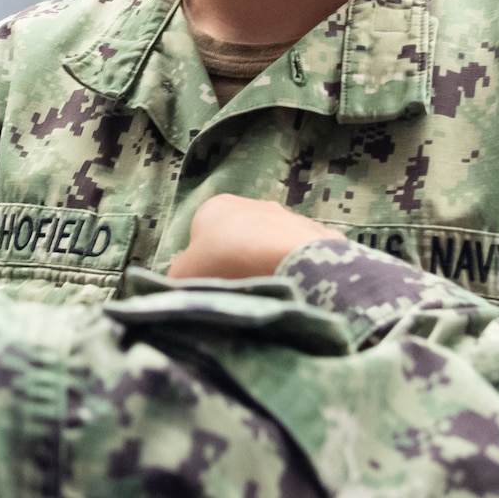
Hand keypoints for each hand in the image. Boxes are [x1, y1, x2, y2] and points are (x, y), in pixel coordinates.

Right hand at [167, 194, 344, 279]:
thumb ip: (178, 275)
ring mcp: (290, 217)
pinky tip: (297, 291)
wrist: (290, 265)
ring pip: (273, 244)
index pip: (202, 233)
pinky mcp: (320, 234)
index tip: (211, 285)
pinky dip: (299, 271)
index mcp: (216, 206)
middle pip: (240, 236)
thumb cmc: (227, 265)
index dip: (204, 262)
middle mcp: (254, 203)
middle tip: (241, 291)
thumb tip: (186, 280)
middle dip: (240, 260)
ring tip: (270, 294)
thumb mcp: (182, 276)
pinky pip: (303, 256)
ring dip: (270, 265)